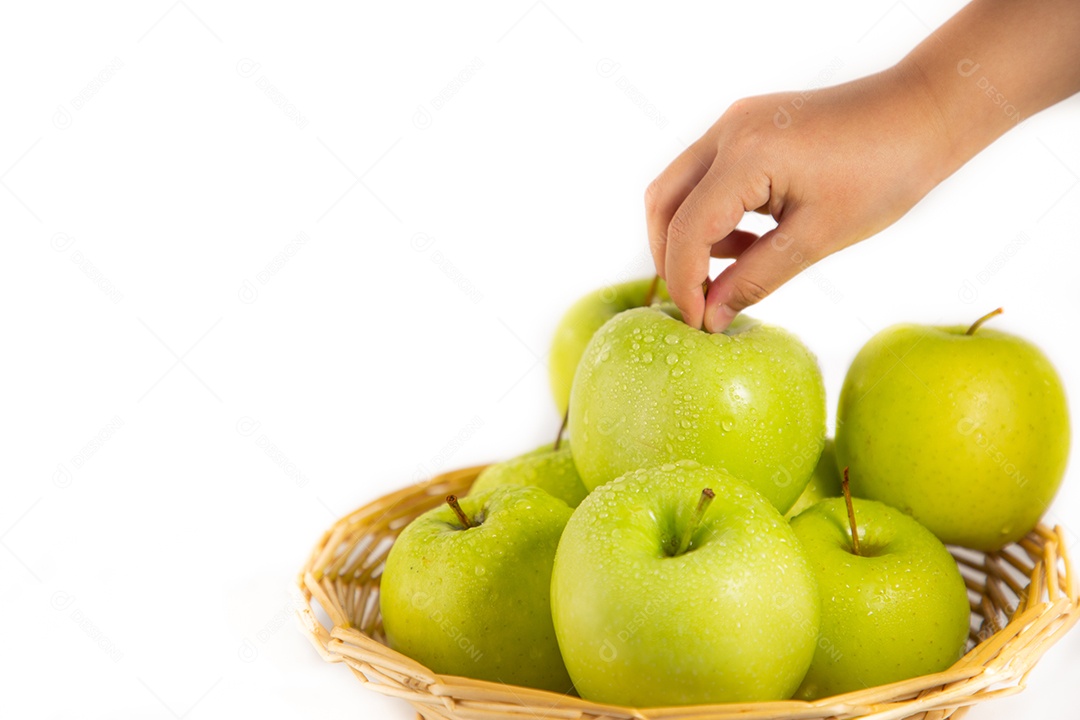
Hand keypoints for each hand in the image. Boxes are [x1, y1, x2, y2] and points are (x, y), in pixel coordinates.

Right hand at [645, 63, 947, 331]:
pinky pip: (706, 177)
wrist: (923, 112)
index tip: (698, 322)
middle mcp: (728, 131)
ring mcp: (734, 124)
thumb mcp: (818, 238)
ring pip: (678, 189)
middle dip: (671, 257)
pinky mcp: (746, 128)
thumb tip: (712, 318)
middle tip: (696, 301)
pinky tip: (747, 242)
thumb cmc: (885, 172)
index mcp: (747, 155)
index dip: (684, 282)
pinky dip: (711, 216)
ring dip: (688, 237)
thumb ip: (756, 279)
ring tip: (727, 275)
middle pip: (663, 203)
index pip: (687, 229)